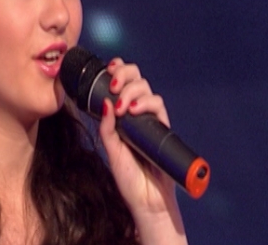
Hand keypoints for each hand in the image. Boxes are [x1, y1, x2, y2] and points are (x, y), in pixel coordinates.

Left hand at [98, 58, 182, 220]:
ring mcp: (151, 119)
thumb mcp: (111, 150)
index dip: (117, 70)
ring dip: (132, 90)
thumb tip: (104, 102)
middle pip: (136, 79)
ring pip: (146, 88)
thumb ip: (106, 128)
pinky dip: (146, 103)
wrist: (147, 200)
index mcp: (122, 115)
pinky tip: (134, 110)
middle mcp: (137, 113)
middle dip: (124, 74)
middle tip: (113, 85)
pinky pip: (158, 105)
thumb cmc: (129, 178)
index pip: (122, 83)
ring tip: (123, 106)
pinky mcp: (162, 127)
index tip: (107, 68)